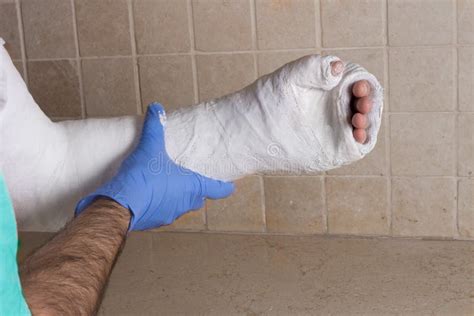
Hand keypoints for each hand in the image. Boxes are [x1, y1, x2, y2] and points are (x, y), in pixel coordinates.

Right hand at [75, 103, 234, 230]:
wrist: (120, 205)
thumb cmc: (142, 178)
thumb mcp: (149, 147)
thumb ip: (155, 127)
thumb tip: (156, 108)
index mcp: (193, 186)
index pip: (219, 189)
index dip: (225, 187)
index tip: (230, 185)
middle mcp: (186, 202)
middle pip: (199, 197)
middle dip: (196, 188)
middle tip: (191, 178)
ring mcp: (172, 214)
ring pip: (182, 205)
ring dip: (178, 197)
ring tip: (168, 185)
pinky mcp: (156, 222)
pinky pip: (164, 212)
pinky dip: (161, 205)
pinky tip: (151, 196)